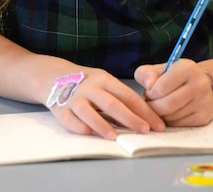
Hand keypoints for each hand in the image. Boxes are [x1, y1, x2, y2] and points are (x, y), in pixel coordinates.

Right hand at [47, 68, 164, 138]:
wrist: (55, 77)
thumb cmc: (88, 85)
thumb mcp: (105, 84)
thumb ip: (120, 99)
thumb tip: (143, 120)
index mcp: (104, 79)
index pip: (127, 95)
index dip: (144, 110)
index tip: (158, 124)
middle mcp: (89, 87)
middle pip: (111, 103)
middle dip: (130, 118)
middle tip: (144, 131)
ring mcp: (74, 98)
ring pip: (88, 112)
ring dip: (102, 124)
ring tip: (115, 136)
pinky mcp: (61, 109)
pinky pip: (70, 120)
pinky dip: (80, 127)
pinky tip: (90, 134)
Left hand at [135, 60, 212, 126]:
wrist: (202, 84)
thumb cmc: (176, 77)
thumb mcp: (160, 69)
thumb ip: (146, 73)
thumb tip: (148, 85)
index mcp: (188, 69)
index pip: (160, 89)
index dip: (149, 94)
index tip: (149, 92)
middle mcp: (199, 85)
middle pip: (166, 105)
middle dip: (152, 107)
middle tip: (150, 103)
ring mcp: (204, 102)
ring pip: (171, 117)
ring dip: (160, 114)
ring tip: (160, 106)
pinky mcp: (204, 117)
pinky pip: (178, 124)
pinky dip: (169, 121)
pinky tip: (169, 112)